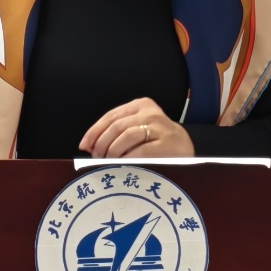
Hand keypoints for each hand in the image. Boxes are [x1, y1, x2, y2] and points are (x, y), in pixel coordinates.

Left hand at [79, 97, 194, 158]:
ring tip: (107, 162)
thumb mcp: (138, 128)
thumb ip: (116, 132)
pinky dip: (126, 159)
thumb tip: (88, 145)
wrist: (186, 148)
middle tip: (96, 158)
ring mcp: (159, 127)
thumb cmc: (155, 140)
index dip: (95, 131)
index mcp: (141, 105)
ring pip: (126, 136)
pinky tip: (120, 165)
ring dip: (112, 151)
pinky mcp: (166, 143)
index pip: (111, 115)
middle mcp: (150, 112)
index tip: (84, 145)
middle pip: (117, 126)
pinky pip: (139, 151)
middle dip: (102, 143)